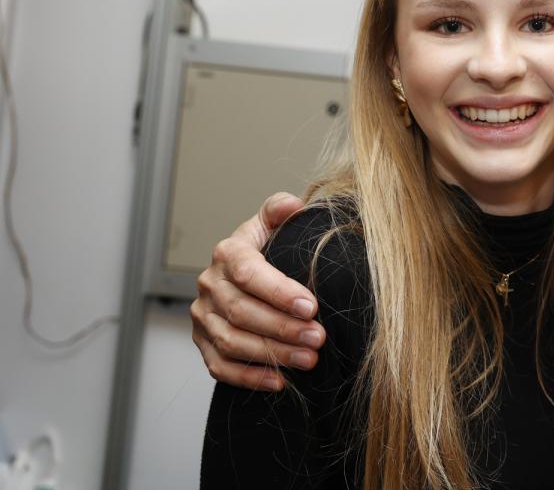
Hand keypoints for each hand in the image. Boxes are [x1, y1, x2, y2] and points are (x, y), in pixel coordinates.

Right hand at [191, 192, 325, 389]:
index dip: (279, 292)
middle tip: (318, 338)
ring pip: (232, 342)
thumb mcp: (273, 223)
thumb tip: (292, 204)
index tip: (312, 306)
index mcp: (228, 253)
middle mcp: (209, 285)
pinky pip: (220, 367)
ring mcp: (203, 317)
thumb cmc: (268, 248)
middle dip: (283, 328)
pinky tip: (280, 381)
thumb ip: (280, 209)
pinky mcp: (203, 343)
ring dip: (272, 354)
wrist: (246, 273)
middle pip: (242, 312)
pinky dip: (249, 377)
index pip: (249, 273)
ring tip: (308, 359)